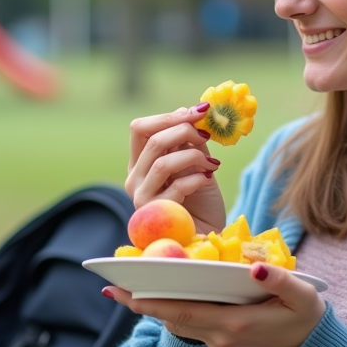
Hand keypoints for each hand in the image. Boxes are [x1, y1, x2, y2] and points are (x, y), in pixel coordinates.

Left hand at [103, 262, 326, 346]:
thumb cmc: (308, 317)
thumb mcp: (303, 295)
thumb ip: (279, 281)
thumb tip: (254, 268)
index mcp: (235, 324)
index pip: (183, 312)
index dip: (151, 303)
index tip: (123, 292)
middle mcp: (220, 337)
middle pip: (171, 319)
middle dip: (140, 304)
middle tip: (111, 286)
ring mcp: (218, 342)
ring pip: (177, 323)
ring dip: (151, 308)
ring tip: (126, 287)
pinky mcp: (220, 342)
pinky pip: (188, 325)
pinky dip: (170, 310)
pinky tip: (158, 294)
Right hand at [126, 104, 224, 234]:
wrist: (206, 235)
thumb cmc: (200, 201)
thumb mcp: (196, 164)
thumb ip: (188, 141)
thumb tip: (187, 110)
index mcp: (140, 163)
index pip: (140, 128)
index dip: (168, 116)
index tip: (198, 113)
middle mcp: (135, 178)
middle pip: (153, 141)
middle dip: (185, 131)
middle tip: (207, 135)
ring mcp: (142, 198)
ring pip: (163, 163)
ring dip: (193, 156)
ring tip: (211, 163)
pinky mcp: (156, 214)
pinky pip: (176, 186)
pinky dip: (197, 178)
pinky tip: (207, 178)